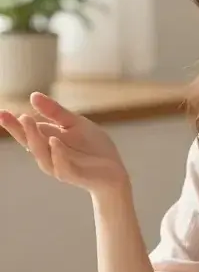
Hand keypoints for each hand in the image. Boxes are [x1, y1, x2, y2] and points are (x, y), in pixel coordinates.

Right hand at [0, 93, 129, 194]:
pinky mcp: (74, 175)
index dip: (13, 124)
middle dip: (21, 130)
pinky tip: (54, 141)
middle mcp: (49, 155)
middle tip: (17, 115)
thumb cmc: (93, 147)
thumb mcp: (75, 123)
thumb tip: (32, 95)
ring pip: (42, 154)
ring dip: (35, 138)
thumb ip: (55, 112)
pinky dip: (57, 154)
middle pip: (30, 142)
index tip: (1, 112)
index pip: (26, 132)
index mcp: (47, 141)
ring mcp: (60, 166)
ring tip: (29, 120)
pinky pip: (62, 166)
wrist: (114, 171)